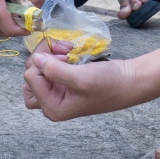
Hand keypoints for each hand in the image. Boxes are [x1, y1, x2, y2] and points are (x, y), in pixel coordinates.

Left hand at [22, 41, 150, 120]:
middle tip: (63, 50)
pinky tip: (68, 53)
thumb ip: (55, 70)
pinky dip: (54, 57)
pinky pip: (47, 68)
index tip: (64, 57)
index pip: (30, 78)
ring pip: (37, 70)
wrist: (129, 82)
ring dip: (47, 56)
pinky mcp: (63, 84)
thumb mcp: (81, 78)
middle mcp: (51, 103)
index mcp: (53, 108)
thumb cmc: (109, 84)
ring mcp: (56, 94)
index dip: (43, 62)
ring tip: (66, 50)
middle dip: (42, 58)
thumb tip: (36, 60)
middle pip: (29, 76)